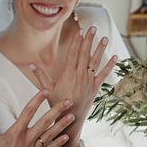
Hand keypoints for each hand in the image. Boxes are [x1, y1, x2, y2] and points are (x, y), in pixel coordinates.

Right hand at [0, 90, 74, 146]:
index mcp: (16, 133)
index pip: (28, 112)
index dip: (37, 100)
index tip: (45, 92)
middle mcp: (27, 140)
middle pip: (45, 122)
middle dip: (57, 110)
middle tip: (67, 102)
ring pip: (51, 135)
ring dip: (62, 125)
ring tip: (71, 116)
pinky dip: (58, 143)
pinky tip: (66, 137)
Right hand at [31, 27, 115, 146]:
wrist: (71, 119)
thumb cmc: (58, 104)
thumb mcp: (47, 89)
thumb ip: (41, 76)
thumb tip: (31, 64)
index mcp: (68, 74)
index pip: (73, 54)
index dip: (76, 42)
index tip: (80, 32)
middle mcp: (80, 76)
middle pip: (85, 54)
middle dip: (89, 40)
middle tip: (93, 28)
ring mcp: (89, 81)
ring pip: (95, 62)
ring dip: (100, 49)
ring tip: (104, 38)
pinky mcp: (95, 87)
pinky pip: (104, 74)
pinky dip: (110, 66)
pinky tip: (115, 57)